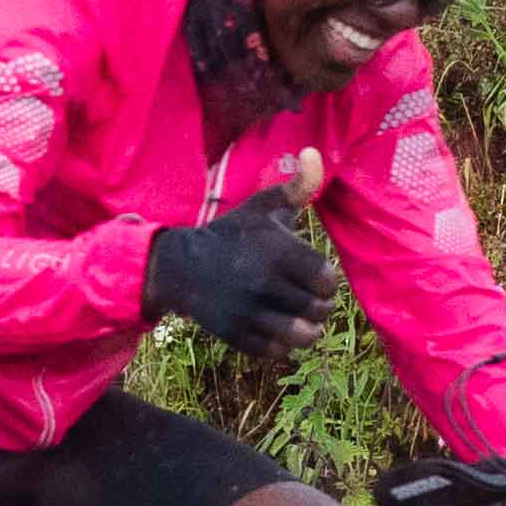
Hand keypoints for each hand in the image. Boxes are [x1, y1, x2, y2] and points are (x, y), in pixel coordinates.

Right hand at [145, 187, 334, 356]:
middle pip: (319, 310)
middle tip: (307, 301)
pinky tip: (276, 331)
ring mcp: (248, 312)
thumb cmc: (230, 234)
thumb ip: (297, 186)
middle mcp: (265, 283)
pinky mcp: (236, 334)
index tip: (312, 278)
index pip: (327, 280)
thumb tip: (312, 153)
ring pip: (302, 336)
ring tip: (301, 323)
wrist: (178, 267)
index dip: (325, 282)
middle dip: (318, 307)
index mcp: (278, 252)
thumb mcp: (262, 207)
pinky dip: (283, 346)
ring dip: (307, 332)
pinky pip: (277, 352)